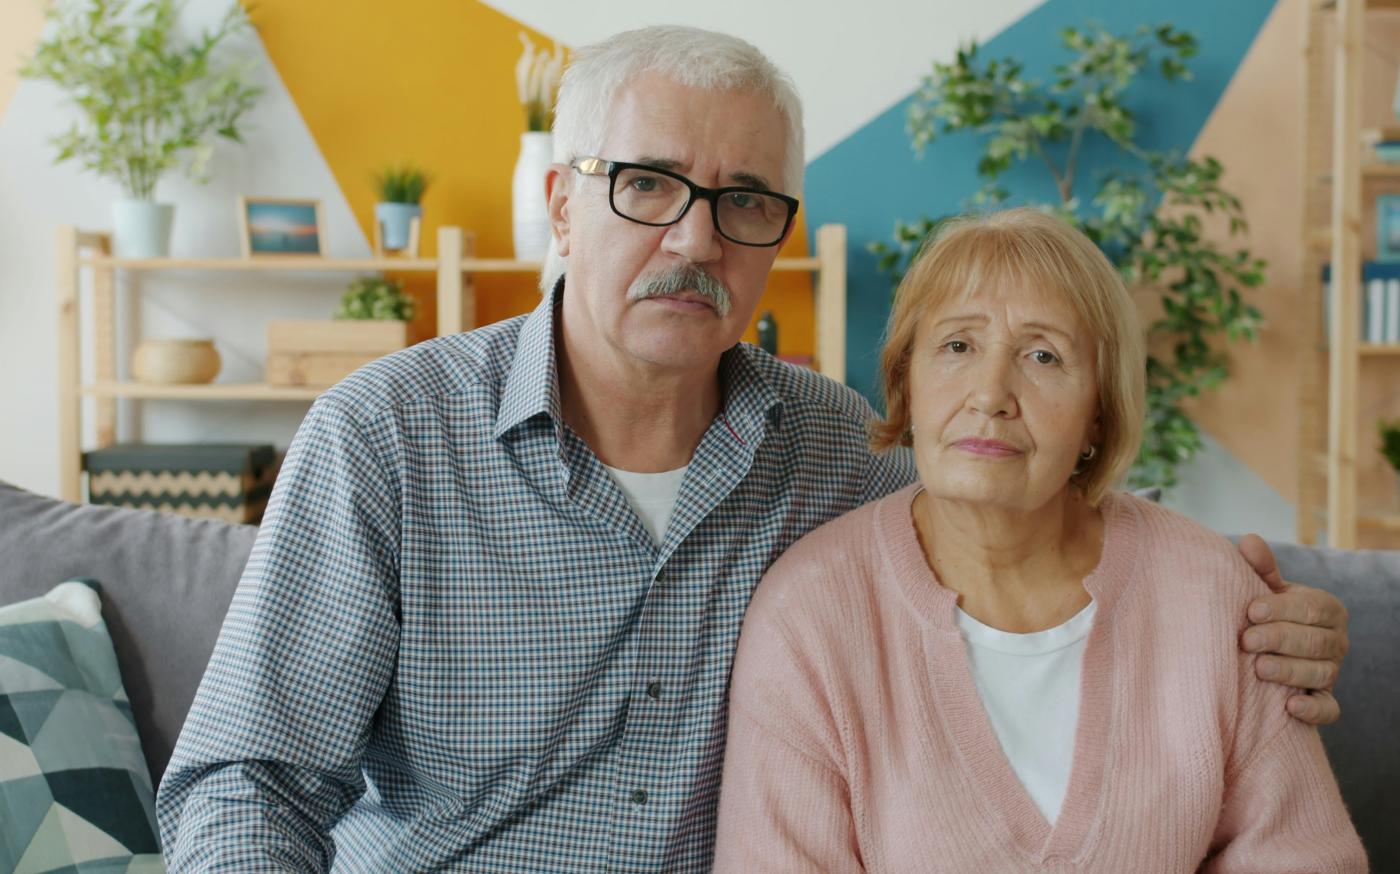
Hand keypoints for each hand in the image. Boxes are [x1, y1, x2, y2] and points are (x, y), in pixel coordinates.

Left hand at [1236, 534, 1348, 725]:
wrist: (1271, 648)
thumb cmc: (1269, 613)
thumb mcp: (1267, 589)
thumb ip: (1261, 567)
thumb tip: (1249, 540)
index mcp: (1328, 609)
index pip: (1312, 608)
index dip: (1282, 609)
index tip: (1250, 611)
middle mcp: (1337, 641)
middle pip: (1315, 642)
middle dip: (1279, 640)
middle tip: (1245, 641)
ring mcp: (1332, 672)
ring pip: (1320, 673)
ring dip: (1289, 671)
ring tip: (1258, 669)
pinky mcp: (1325, 700)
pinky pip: (1329, 709)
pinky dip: (1313, 710)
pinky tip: (1290, 706)